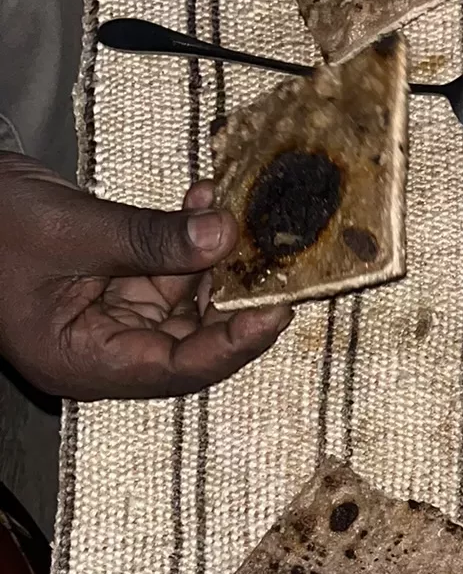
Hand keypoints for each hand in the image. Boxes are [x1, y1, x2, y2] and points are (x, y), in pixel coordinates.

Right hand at [0, 153, 290, 400]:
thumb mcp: (74, 229)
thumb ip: (151, 239)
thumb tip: (225, 237)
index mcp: (82, 363)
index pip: (176, 370)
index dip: (233, 344)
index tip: (275, 311)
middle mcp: (100, 353)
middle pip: (188, 342)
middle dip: (230, 298)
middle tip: (274, 261)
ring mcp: (105, 320)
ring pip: (180, 304)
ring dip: (210, 261)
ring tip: (232, 213)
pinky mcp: (109, 288)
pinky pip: (161, 274)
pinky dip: (183, 243)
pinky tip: (203, 203)